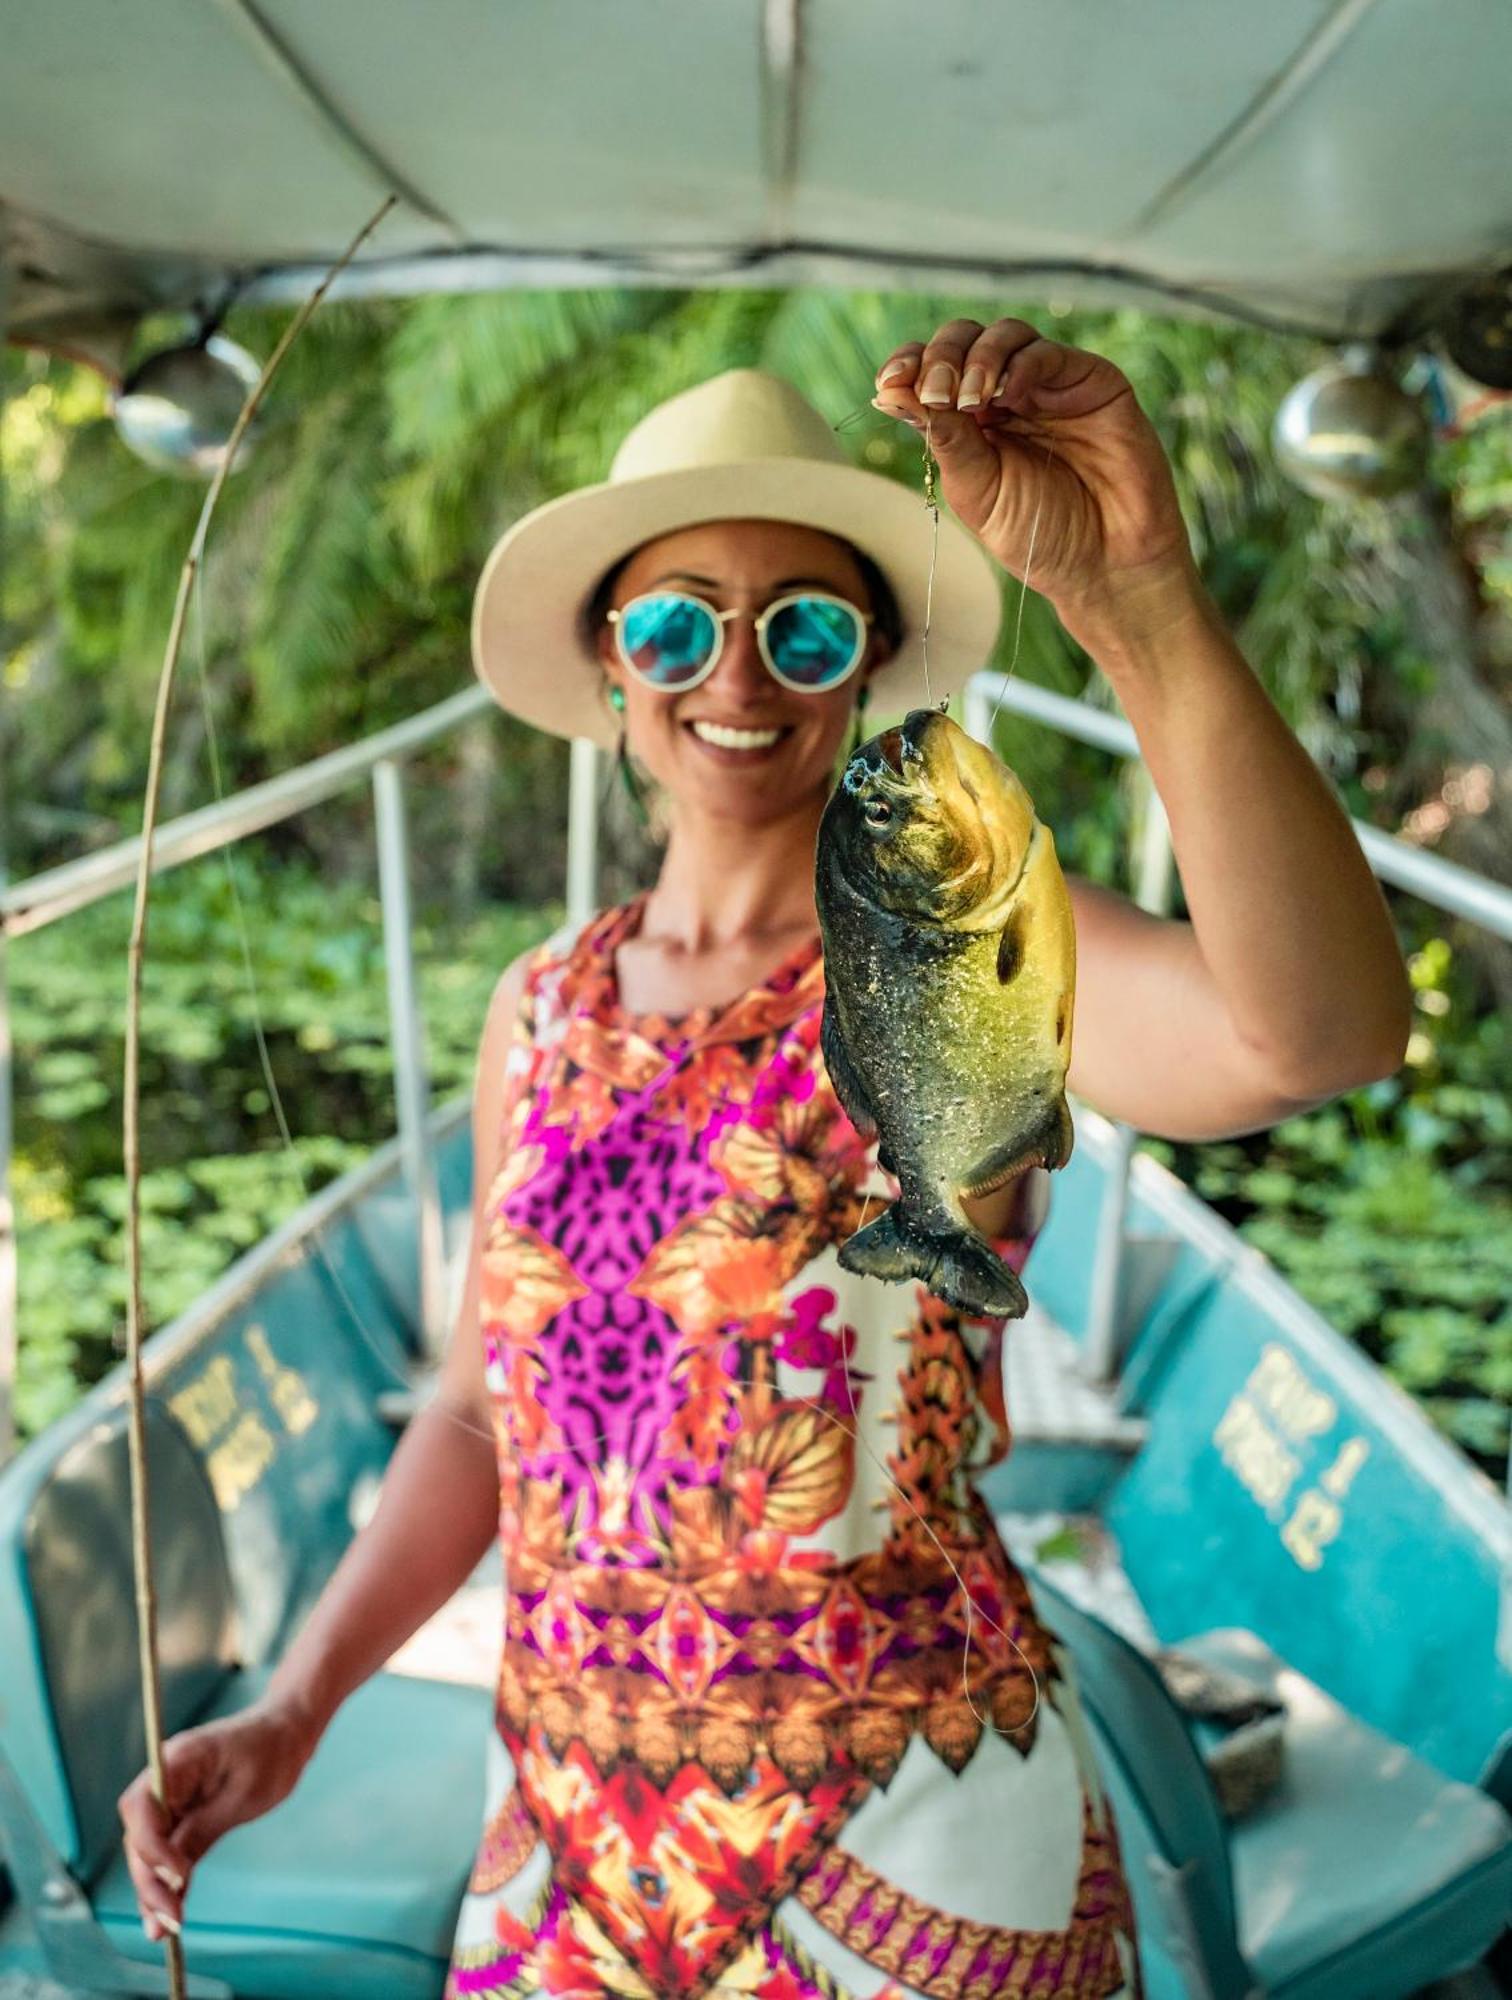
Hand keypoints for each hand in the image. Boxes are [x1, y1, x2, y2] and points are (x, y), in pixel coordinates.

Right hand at [117, 1697, 317, 1940]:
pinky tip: (166, 1916)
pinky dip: (165, 1881)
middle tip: (170, 1921)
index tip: (178, 1877)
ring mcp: (170, 1798)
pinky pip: (165, 1851)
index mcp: (177, 1760)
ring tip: (163, 1931)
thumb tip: (170, 1876)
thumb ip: (202, 1831)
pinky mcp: (181, 1815)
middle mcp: (164, 1780)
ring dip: (152, 1889)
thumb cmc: (271, 1753)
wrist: (287, 1731)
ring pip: (147, 1849)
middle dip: (150, 1880)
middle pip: (139, 1835)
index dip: (151, 1846)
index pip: (142, 1806)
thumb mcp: (243, 1796)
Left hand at [873, 318, 1201, 650]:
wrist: (1105, 564)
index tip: (888, 382)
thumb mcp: (977, 490)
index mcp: (973, 421)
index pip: (933, 371)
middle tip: (935, 392)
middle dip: (941, 357)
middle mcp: (1009, 395)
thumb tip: (891, 392)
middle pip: (965, 341)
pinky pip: (1048, 353)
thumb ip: (944, 439)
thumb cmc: (1041, 535)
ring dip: (977, 358)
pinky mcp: (1091, 381)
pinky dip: (1020, 365)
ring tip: (969, 399)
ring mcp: (1050, 385)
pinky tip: (1007, 395)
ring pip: (1005, 335)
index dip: (909, 365)